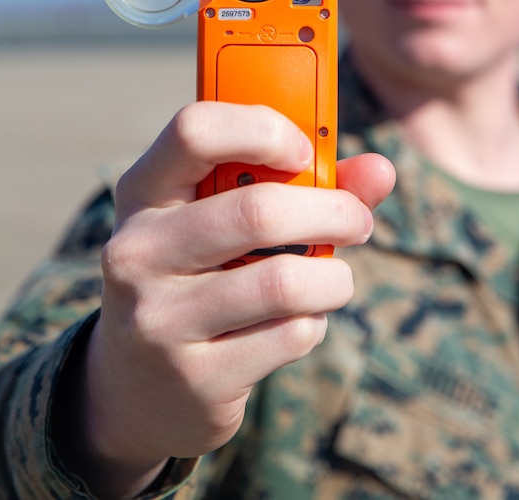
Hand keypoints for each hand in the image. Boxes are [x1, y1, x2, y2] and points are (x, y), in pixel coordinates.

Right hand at [67, 102, 393, 497]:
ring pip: (285, 282)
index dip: (264, 130)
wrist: (138, 389)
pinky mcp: (194, 378)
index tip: (306, 153)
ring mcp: (159, 320)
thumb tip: (381, 169)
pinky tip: (298, 323)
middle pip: (258, 211)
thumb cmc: (200, 275)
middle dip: (333, 212)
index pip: (195, 131)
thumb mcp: (222, 220)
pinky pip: (289, 336)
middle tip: (359, 221)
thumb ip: (306, 185)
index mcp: (142, 193)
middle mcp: (137, 252)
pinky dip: (314, 324)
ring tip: (335, 279)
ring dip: (334, 278)